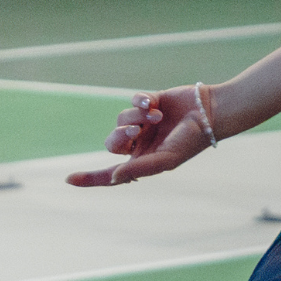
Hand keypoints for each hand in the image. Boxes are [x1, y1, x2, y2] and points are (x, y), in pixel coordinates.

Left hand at [66, 86, 216, 186]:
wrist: (211, 112)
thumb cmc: (192, 140)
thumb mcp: (166, 159)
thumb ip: (138, 169)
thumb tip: (112, 177)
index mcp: (144, 161)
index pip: (112, 172)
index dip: (91, 177)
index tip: (69, 179)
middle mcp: (142, 143)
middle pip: (112, 141)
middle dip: (119, 136)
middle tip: (135, 131)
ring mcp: (145, 123)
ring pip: (122, 119)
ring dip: (135, 116)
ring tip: (155, 115)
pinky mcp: (150, 103)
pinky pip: (132, 101)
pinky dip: (140, 101)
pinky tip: (153, 102)